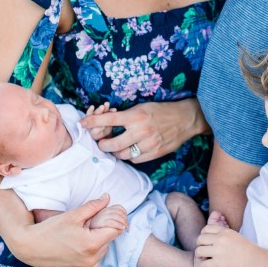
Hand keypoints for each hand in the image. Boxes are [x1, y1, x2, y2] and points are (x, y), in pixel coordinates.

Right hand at [16, 194, 122, 266]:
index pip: (115, 230)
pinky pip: (92, 263)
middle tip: (88, 225)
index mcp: (91, 244)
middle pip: (108, 241)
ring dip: (97, 244)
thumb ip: (93, 206)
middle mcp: (90, 260)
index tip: (104, 217)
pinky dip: (89, 255)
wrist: (29, 246)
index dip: (112, 221)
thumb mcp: (72, 215)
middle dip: (102, 232)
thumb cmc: (49, 229)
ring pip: (101, 253)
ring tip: (81, 236)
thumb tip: (107, 198)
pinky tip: (77, 247)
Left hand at [80, 99, 206, 162]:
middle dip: (103, 144)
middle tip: (101, 142)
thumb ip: (126, 116)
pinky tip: (131, 150)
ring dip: (115, 152)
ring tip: (115, 147)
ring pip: (123, 154)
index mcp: (136, 116)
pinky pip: (135, 159)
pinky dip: (130, 156)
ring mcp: (148, 143)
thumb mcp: (142, 107)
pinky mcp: (155, 153)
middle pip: (112, 144)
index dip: (92, 122)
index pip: (108, 120)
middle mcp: (141, 130)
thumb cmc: (161, 110)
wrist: (185, 119)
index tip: (83, 123)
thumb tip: (106, 123)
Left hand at [195, 220, 255, 266]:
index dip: (203, 234)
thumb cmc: (247, 249)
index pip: (206, 228)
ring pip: (199, 251)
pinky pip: (202, 264)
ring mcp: (218, 251)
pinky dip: (202, 266)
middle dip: (200, 245)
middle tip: (203, 250)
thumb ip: (224, 233)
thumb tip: (215, 232)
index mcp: (224, 232)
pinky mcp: (218, 263)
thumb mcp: (235, 235)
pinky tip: (207, 266)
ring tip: (204, 258)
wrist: (253, 260)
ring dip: (199, 255)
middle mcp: (219, 240)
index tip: (205, 240)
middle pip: (200, 239)